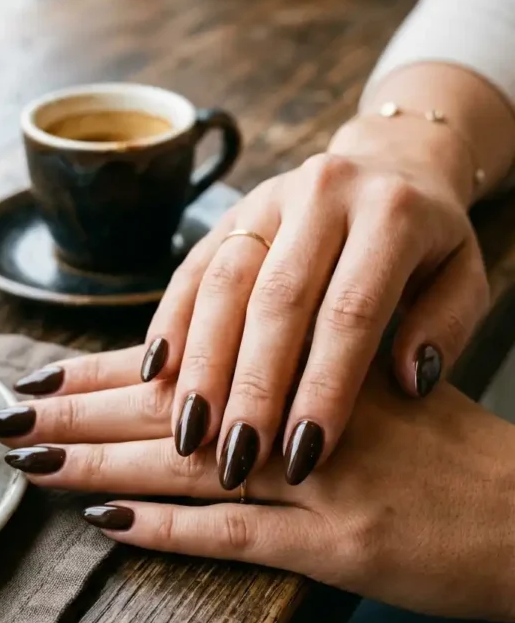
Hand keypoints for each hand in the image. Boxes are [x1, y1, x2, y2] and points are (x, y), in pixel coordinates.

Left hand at [0, 351, 514, 619]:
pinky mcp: (340, 546)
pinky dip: (170, 534)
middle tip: (8, 418)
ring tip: (33, 466)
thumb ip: (303, 382)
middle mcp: (307, 416)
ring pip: (189, 469)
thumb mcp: (378, 394)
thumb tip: (220, 388)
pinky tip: (110, 529)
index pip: (192, 364)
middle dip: (82, 415)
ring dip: (102, 467)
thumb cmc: (452, 455)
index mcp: (313, 368)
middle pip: (172, 413)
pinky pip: (240, 537)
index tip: (45, 375)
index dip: (112, 371)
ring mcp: (322, 483)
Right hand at [139, 114, 487, 489]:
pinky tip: (158, 376)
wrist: (393, 165)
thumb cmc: (430, 244)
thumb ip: (447, 327)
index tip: (304, 455)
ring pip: (223, 283)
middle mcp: (323, 194)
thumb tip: (408, 380)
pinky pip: (191, 268)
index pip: (351, 310)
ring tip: (190, 432)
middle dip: (253, 387)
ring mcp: (269, 198)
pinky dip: (171, 323)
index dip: (324, 386)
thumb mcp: (465, 277)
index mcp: (391, 213)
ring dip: (202, 364)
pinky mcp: (231, 212)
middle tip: (237, 458)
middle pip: (276, 299)